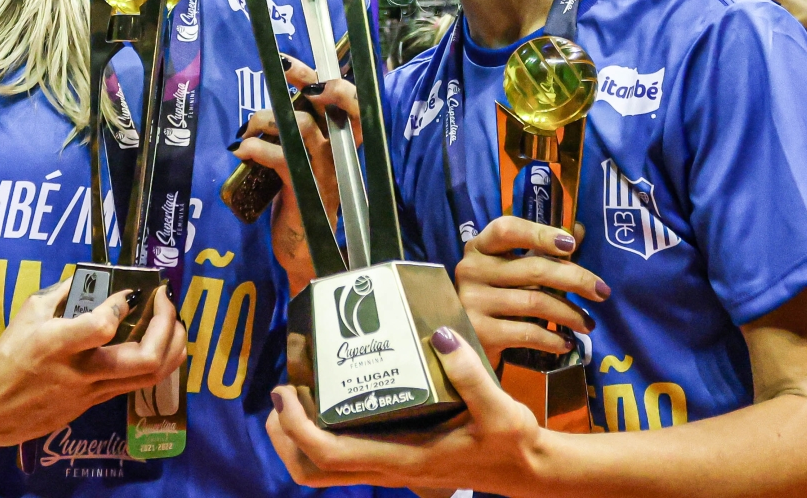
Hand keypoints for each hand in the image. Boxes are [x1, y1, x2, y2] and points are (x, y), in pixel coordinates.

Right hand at [0, 280, 186, 445]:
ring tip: (174, 320)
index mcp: (57, 345)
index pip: (103, 327)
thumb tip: (95, 276)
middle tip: (165, 300)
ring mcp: (94, 391)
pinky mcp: (99, 402)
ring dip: (173, 345)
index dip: (121, 305)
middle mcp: (81, 371)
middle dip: (167, 327)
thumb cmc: (8, 356)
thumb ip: (64, 292)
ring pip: (152, 376)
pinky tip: (160, 340)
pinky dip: (159, 358)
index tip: (127, 292)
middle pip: (144, 360)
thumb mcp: (29, 313)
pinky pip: (140, 382)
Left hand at [234, 56, 360, 293]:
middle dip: (307, 79)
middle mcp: (339, 154)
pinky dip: (255, 147)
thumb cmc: (301, 201)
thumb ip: (295, 137)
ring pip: (301, 125)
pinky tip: (239, 151)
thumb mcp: (302, 163)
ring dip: (265, 119)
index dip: (332, 80)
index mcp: (340, 146)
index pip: (352, 105)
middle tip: (281, 71)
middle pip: (336, 104)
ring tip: (245, 131)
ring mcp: (325, 171)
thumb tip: (272, 107)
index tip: (295, 65)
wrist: (305, 250)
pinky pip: (281, 156)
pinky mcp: (305, 189)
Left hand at [267, 327, 541, 492]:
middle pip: (313, 470)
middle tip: (280, 395)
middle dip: (285, 437)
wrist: (526, 470)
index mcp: (404, 458)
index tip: (286, 393)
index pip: (331, 454)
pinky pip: (344, 457)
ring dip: (297, 441)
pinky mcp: (396, 459)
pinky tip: (333, 401)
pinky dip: (323, 435)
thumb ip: (470, 375)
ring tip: (294, 399)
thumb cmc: (511, 442)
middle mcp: (389, 469)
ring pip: (324, 470)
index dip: (298, 427)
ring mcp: (390, 468)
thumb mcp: (499, 409)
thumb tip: (441, 335)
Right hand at [455, 217, 608, 359]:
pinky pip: (528, 332)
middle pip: (533, 268)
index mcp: (478, 248)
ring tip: (588, 324)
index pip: (507, 229)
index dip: (540, 233)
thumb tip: (577, 229)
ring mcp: (472, 301)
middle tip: (602, 292)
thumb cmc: (496, 302)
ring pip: (535, 302)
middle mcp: (471, 270)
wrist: (466, 350)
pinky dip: (553, 339)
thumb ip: (541, 252)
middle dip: (575, 279)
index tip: (571, 244)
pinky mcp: (479, 333)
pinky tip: (565, 342)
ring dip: (570, 314)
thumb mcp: (513, 273)